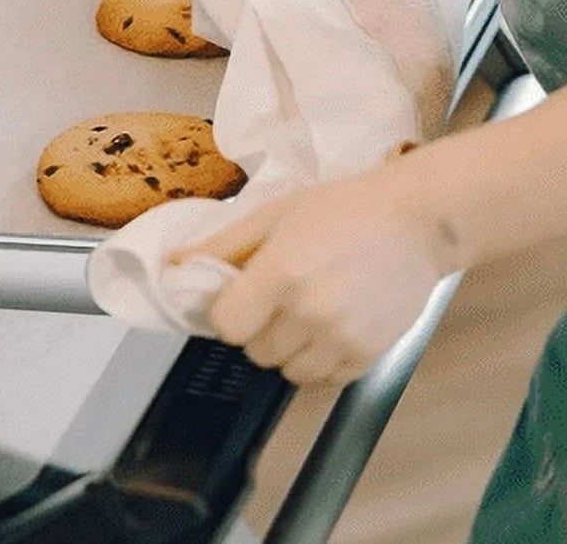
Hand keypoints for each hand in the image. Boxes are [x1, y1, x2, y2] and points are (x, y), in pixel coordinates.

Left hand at [173, 172, 454, 386]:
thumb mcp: (271, 214)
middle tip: (274, 299)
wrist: (416, 223)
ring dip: (285, 349)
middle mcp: (310, 313)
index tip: (238, 296)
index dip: (226, 312)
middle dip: (255, 329)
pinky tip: (327, 327)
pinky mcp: (371, 355)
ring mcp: (343, 339)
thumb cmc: (340, 210)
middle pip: (255, 352)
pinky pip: (325, 380)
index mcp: (280, 274)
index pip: (227, 325)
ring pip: (288, 372)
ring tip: (302, 314)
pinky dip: (318, 361)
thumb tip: (173, 265)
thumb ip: (221, 246)